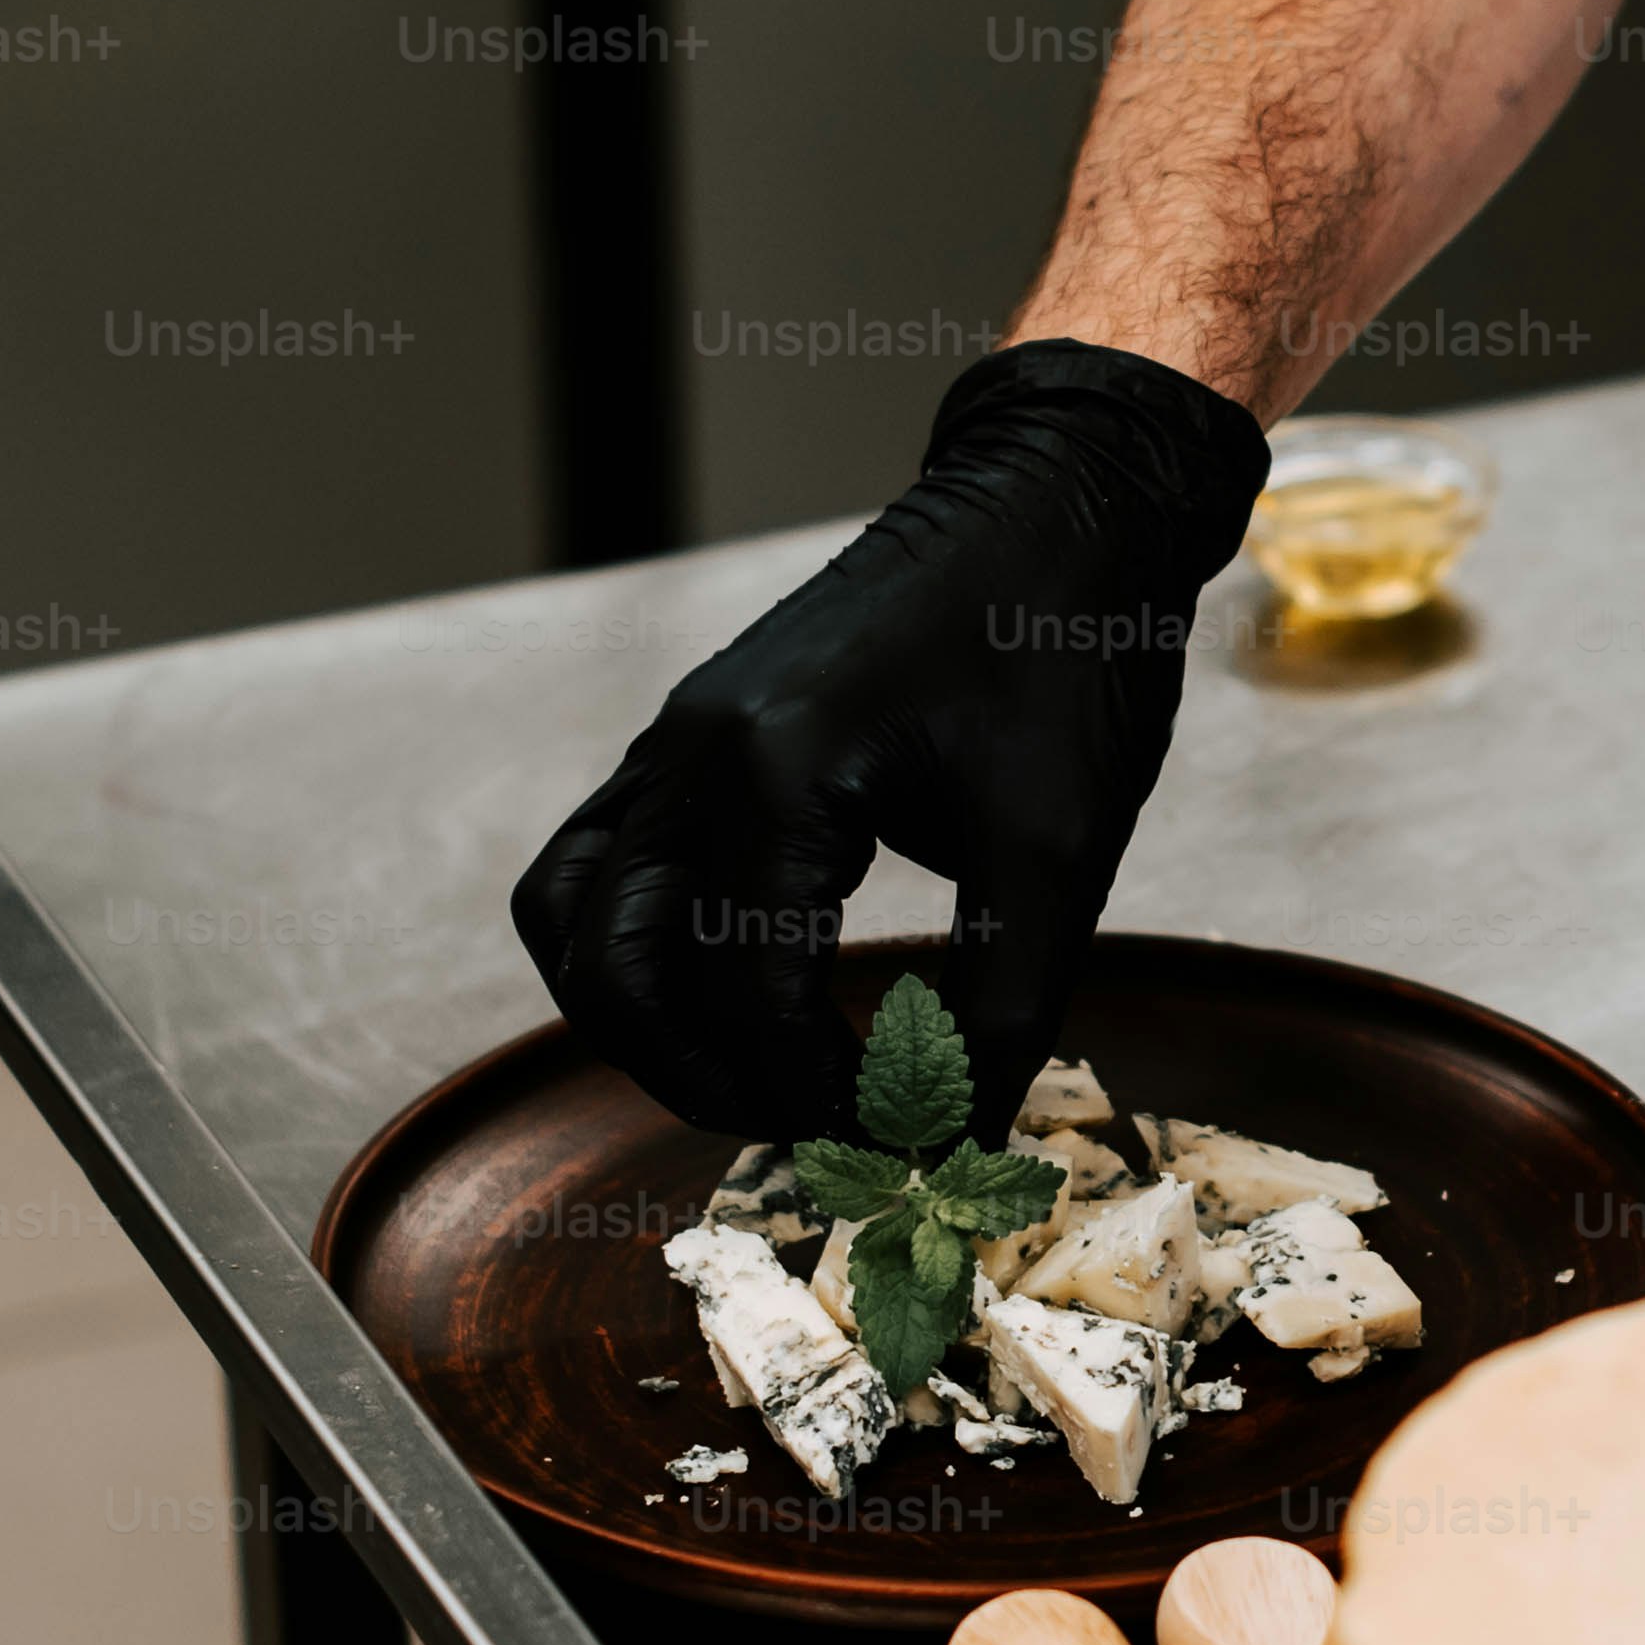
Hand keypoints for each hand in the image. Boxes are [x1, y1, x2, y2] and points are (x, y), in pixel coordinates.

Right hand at [515, 341, 1270, 1140]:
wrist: (1057, 503)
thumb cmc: (1066, 649)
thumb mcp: (1058, 848)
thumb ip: (1004, 1006)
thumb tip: (961, 1137)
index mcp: (773, 774)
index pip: (750, 997)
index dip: (821, 1098)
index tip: (907, 1141)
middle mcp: (689, 755)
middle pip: (620, 974)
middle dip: (707, 1079)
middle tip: (817, 1133)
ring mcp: (673, 740)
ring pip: (578, 921)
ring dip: (642, 1023)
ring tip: (753, 1080)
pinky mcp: (688, 738)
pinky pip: (597, 861)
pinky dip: (631, 945)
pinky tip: (725, 990)